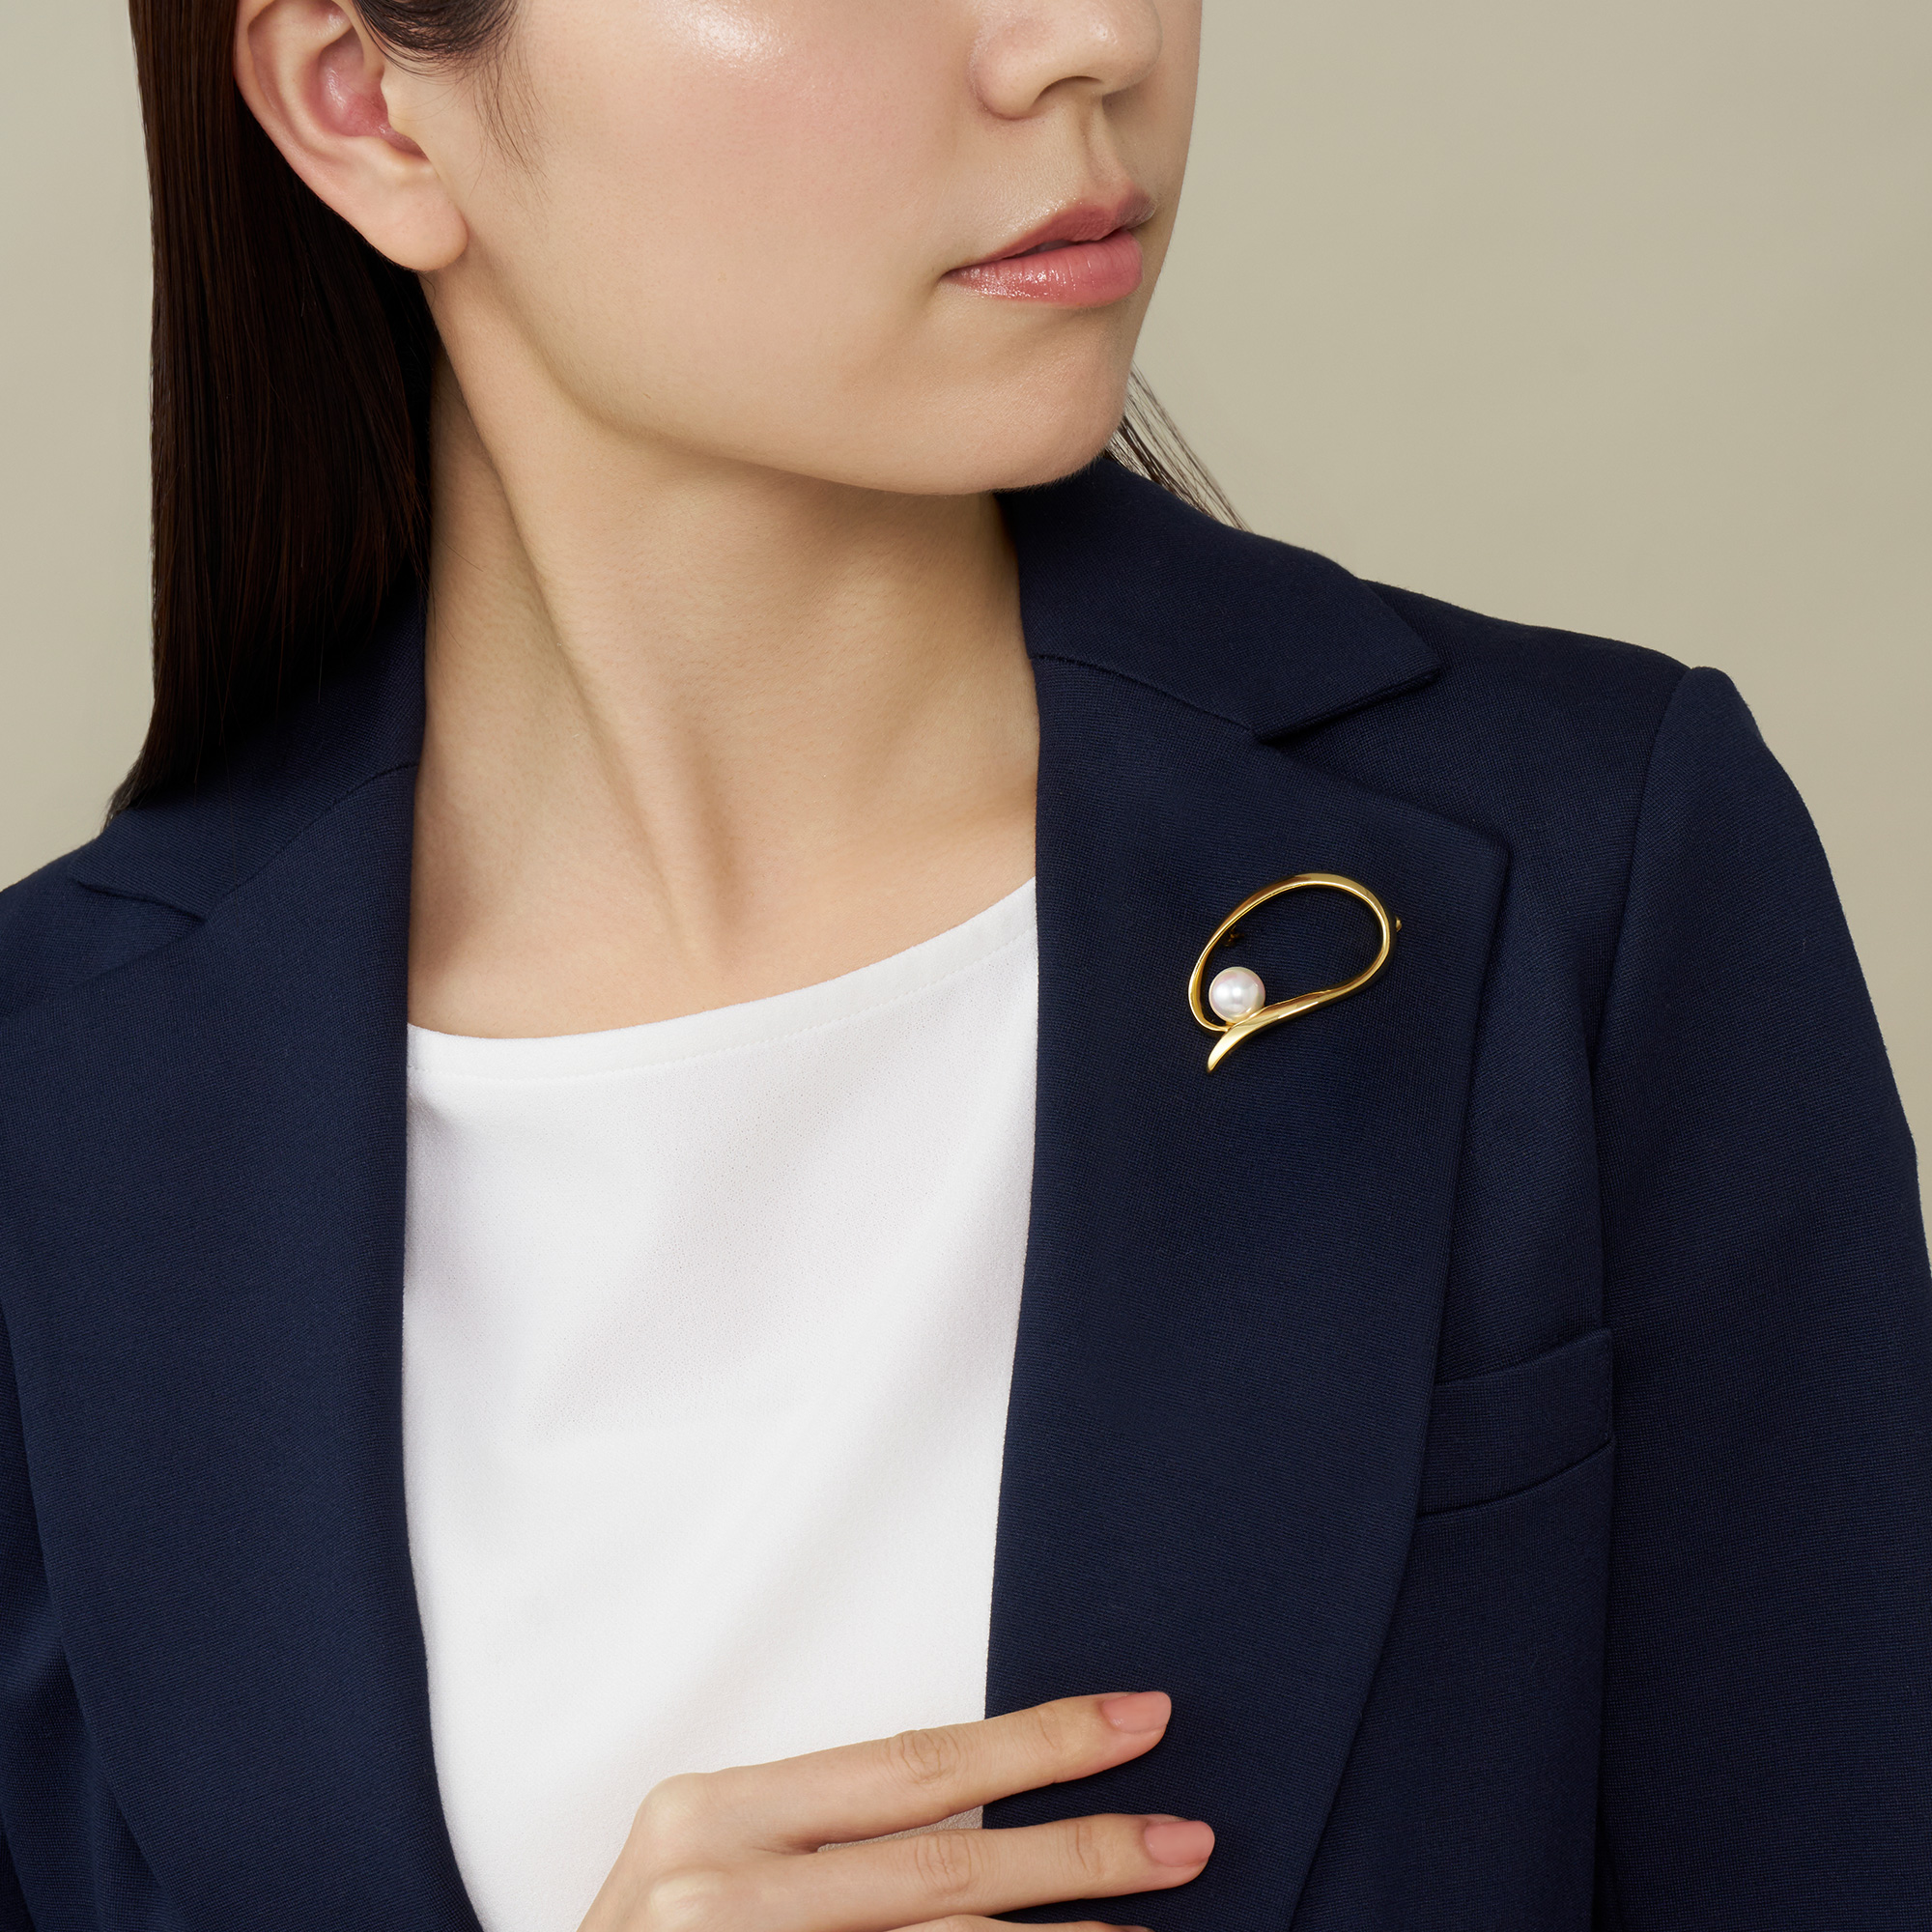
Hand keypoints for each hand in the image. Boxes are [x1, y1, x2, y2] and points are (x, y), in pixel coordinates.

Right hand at [577, 1690, 1212, 1931]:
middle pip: (945, 1863)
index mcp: (710, 1814)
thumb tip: (993, 1819)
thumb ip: (821, 1837)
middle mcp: (717, 1890)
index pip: (910, 1764)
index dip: (1034, 1743)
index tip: (1131, 1718)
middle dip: (1079, 1846)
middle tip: (1187, 1834)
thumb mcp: (707, 1869)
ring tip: (1154, 1930)